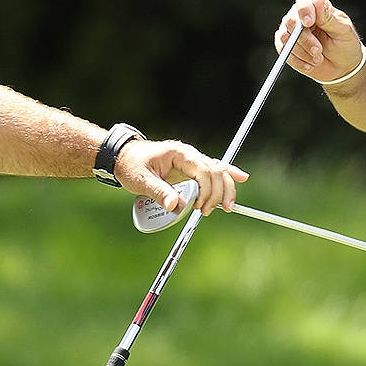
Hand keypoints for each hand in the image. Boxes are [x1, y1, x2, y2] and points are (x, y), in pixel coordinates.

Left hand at [115, 140, 247, 215]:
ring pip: (217, 171)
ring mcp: (192, 161)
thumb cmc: (131, 165)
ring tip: (226, 207)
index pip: (203, 171)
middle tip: (208, 212)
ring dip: (224, 188)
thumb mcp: (141, 180)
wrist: (124, 157)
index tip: (200, 207)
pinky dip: (227, 174)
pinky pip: (213, 170)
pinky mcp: (191, 169)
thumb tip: (175, 206)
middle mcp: (189, 155)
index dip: (206, 190)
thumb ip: (158, 192)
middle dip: (218, 193)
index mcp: (180, 154)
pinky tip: (241, 178)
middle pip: (215, 172)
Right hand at [277, 0, 365, 84]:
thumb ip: (329, 17)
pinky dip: (297, 61)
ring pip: (285, 37)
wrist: (342, 67)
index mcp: (316, 6)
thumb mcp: (343, 30)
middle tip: (318, 50)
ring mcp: (290, 31)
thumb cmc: (345, 44)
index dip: (303, 7)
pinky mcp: (286, 47)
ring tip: (318, 58)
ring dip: (302, 51)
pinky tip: (310, 65)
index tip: (310, 22)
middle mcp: (300, 16)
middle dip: (304, 38)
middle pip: (291, 20)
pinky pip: (284, 52)